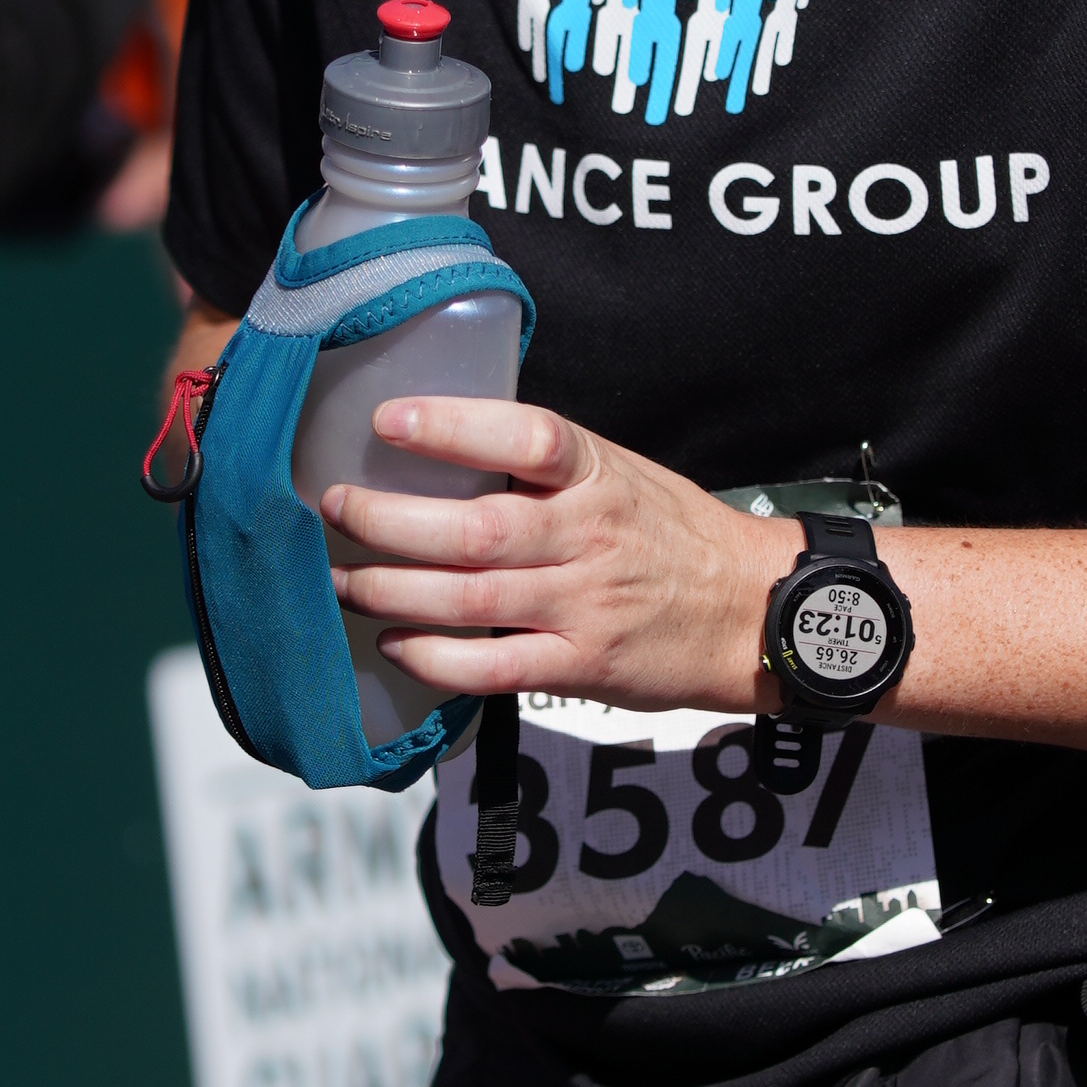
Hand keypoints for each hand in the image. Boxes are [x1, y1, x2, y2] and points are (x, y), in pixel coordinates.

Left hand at [319, 391, 787, 708]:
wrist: (751, 611)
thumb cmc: (674, 536)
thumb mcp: (621, 475)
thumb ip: (543, 468)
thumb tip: (444, 449)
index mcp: (597, 475)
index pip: (525, 438)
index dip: (452, 426)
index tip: (387, 420)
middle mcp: (588, 536)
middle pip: (474, 528)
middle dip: (389, 520)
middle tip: (335, 508)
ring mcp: (584, 604)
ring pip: (469, 597)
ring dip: (391, 590)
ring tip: (344, 578)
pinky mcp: (581, 665)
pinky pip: (493, 667)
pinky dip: (435, 658)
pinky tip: (397, 644)